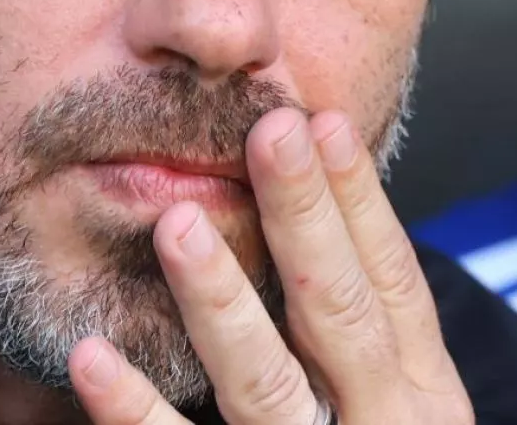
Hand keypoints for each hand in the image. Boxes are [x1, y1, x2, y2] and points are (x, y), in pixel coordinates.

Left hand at [68, 107, 474, 424]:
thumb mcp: (397, 412)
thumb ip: (359, 341)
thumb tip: (312, 218)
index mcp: (425, 400)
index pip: (393, 285)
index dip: (361, 202)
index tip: (320, 121)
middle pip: (342, 315)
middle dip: (306, 219)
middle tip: (268, 132)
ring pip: (266, 389)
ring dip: (223, 302)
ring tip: (178, 226)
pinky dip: (135, 417)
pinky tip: (91, 359)